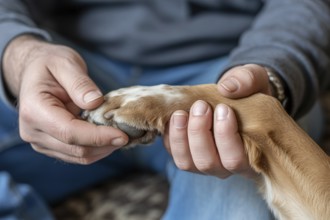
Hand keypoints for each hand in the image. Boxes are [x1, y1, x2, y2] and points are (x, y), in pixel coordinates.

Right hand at [3, 35, 127, 163]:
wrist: (34, 71)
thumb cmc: (49, 64)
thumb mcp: (65, 63)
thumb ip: (79, 83)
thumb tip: (95, 102)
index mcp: (34, 110)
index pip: (69, 132)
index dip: (98, 136)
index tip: (122, 135)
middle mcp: (33, 131)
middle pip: (76, 149)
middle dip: (105, 144)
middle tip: (128, 133)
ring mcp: (41, 142)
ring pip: (79, 156)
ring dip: (103, 149)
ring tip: (121, 134)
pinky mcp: (51, 146)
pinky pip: (77, 154)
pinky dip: (96, 148)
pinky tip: (108, 136)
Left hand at [164, 64, 271, 177]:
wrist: (233, 97)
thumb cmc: (247, 92)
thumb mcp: (255, 78)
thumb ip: (248, 80)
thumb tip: (226, 88)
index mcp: (251, 153)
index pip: (237, 160)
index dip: (226, 136)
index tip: (223, 108)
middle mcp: (227, 165)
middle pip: (208, 163)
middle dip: (200, 133)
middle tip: (200, 106)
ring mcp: (205, 162)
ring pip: (187, 163)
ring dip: (181, 137)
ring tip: (181, 113)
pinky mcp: (187, 155)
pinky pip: (174, 153)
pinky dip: (170, 136)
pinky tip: (175, 116)